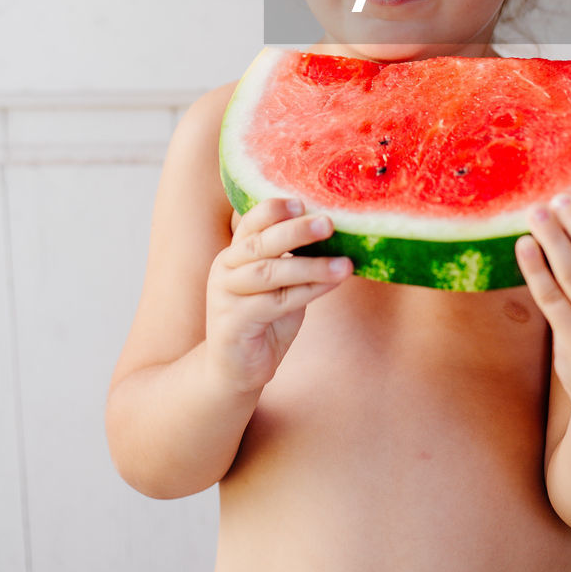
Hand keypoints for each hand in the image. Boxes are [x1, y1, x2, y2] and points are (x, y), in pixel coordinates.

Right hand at [206, 197, 351, 394]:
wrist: (234, 369)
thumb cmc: (263, 319)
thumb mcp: (278, 283)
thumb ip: (293, 259)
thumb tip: (334, 232)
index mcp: (235, 253)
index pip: (251, 222)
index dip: (274, 210)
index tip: (303, 202)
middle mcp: (225, 268)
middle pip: (260, 243)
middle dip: (296, 232)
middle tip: (328, 224)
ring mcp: (226, 295)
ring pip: (270, 273)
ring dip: (311, 266)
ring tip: (345, 264)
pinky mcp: (234, 322)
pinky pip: (277, 303)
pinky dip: (308, 291)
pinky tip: (332, 284)